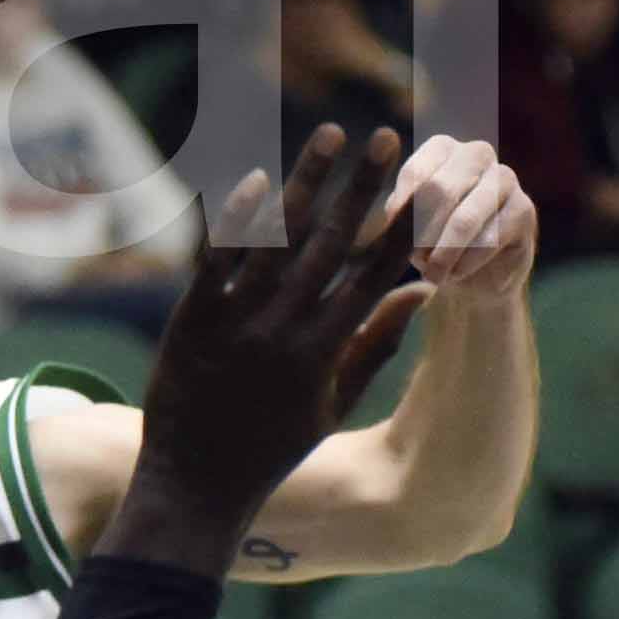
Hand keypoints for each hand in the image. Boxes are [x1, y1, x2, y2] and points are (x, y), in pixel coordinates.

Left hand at [116, 128, 422, 564]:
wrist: (195, 485)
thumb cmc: (274, 445)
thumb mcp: (335, 403)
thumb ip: (377, 346)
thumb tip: (419, 293)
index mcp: (326, 352)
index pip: (374, 275)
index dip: (403, 225)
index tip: (427, 184)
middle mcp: (285, 331)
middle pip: (333, 244)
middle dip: (365, 186)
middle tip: (388, 135)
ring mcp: (236, 323)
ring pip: (277, 239)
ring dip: (307, 181)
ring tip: (332, 132)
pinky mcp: (190, 320)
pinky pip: (216, 260)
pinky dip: (238, 219)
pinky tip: (258, 177)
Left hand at [392, 132, 536, 297]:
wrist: (474, 277)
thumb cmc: (433, 243)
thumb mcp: (408, 228)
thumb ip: (401, 216)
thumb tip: (395, 216)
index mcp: (442, 149)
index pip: (416, 173)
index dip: (402, 209)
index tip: (391, 238)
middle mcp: (476, 154)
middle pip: (441, 190)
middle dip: (423, 232)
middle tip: (414, 261)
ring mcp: (505, 178)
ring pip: (466, 217)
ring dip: (445, 252)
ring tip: (432, 275)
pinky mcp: (524, 208)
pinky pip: (491, 239)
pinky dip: (468, 262)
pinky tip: (457, 274)